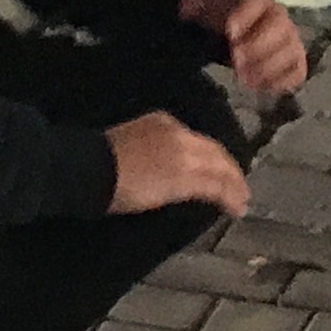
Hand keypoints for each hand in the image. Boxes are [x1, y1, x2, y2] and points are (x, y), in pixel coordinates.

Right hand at [106, 110, 250, 216]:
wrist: (88, 167)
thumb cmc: (97, 161)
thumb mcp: (130, 146)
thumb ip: (151, 152)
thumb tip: (159, 171)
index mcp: (163, 122)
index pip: (196, 140)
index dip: (212, 157)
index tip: (219, 171)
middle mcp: (178, 133)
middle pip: (215, 152)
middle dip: (231, 171)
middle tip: (241, 188)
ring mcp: (183, 155)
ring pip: (220, 169)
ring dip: (234, 186)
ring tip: (242, 202)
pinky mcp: (184, 178)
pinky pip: (215, 187)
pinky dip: (230, 197)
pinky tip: (235, 208)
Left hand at [179, 0, 307, 96]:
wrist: (234, 27)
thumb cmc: (218, 16)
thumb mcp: (202, 5)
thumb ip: (194, 4)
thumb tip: (188, 10)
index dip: (245, 14)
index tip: (229, 32)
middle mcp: (278, 15)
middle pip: (279, 24)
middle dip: (258, 43)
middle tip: (236, 60)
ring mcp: (289, 39)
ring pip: (291, 48)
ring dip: (269, 65)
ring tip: (245, 79)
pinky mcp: (294, 61)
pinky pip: (298, 70)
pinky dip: (283, 81)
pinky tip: (261, 88)